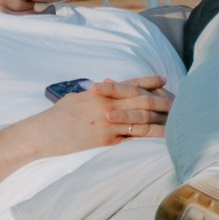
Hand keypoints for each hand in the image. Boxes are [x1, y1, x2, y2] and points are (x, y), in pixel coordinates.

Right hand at [41, 79, 171, 149]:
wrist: (43, 132)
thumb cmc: (57, 115)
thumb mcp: (77, 99)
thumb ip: (94, 95)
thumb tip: (103, 91)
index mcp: (100, 93)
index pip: (129, 84)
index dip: (148, 81)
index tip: (163, 80)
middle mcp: (107, 105)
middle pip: (140, 100)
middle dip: (160, 101)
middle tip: (176, 102)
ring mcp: (107, 122)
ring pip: (139, 121)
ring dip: (157, 122)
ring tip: (173, 123)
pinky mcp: (104, 139)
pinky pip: (129, 137)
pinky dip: (142, 137)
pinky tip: (155, 138)